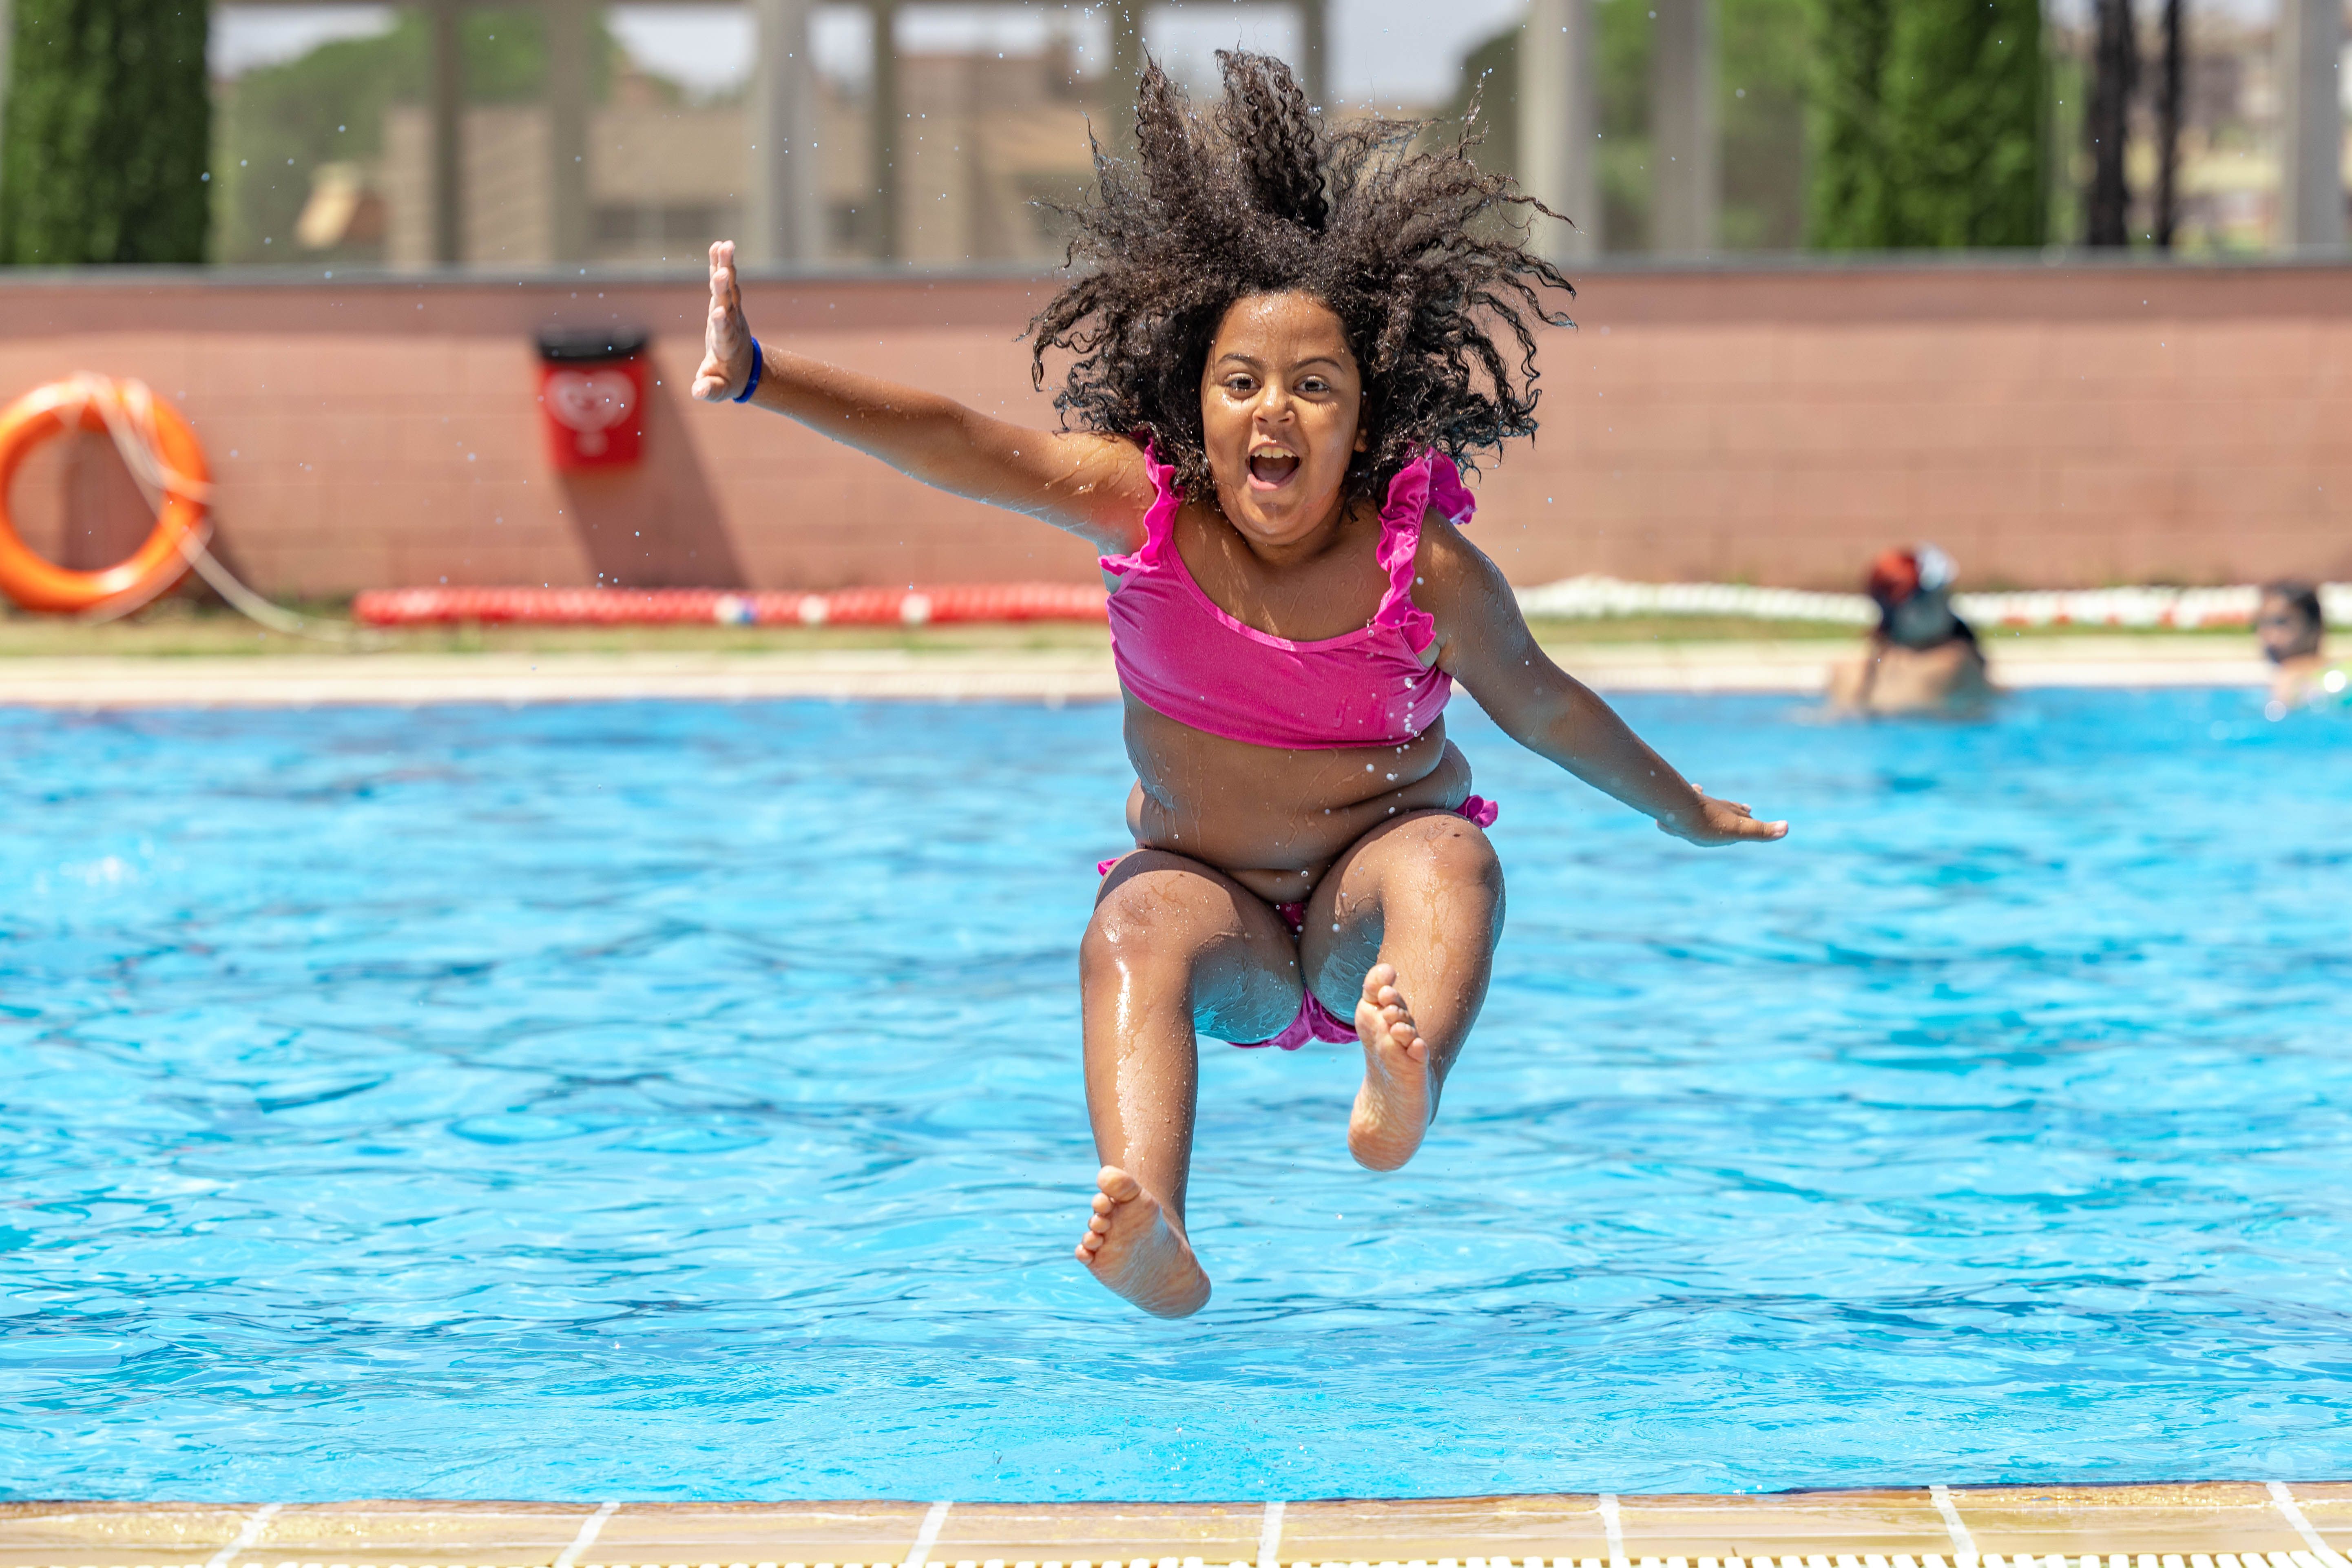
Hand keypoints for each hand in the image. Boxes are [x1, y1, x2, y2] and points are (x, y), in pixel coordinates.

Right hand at [691, 240, 755, 401]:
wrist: (746, 369)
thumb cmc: (728, 381)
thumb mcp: (719, 390)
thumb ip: (709, 390)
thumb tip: (697, 392)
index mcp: (727, 347)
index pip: (724, 334)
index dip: (721, 324)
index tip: (719, 312)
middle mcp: (731, 325)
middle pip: (728, 304)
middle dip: (724, 289)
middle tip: (723, 272)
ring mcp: (732, 312)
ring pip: (729, 287)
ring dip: (726, 267)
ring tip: (725, 246)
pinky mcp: (728, 303)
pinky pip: (724, 281)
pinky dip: (720, 263)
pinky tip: (719, 244)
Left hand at [1657, 787, 1787, 846]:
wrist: (1679, 812)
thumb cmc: (1709, 823)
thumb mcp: (1738, 830)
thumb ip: (1761, 831)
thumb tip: (1787, 827)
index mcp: (1728, 813)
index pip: (1741, 815)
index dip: (1745, 816)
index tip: (1749, 811)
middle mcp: (1714, 806)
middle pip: (1725, 807)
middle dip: (1732, 808)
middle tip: (1740, 808)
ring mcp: (1696, 805)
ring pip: (1705, 803)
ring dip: (1710, 802)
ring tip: (1710, 800)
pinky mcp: (1679, 806)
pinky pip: (1682, 802)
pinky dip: (1684, 799)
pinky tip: (1680, 796)